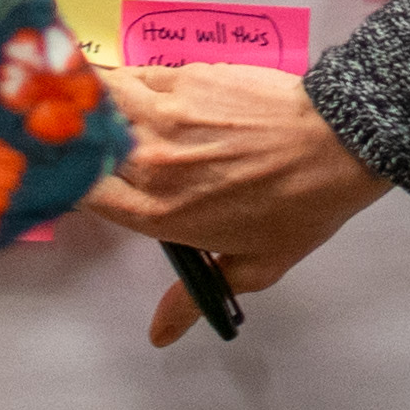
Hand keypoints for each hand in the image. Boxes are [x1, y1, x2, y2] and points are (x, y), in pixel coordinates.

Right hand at [75, 60, 392, 347]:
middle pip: (82, 144)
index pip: (83, 195)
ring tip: (91, 102)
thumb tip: (158, 337)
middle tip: (77, 138)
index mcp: (159, 214)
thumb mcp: (252, 267)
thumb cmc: (301, 206)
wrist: (338, 143)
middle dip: (72, 141)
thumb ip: (190, 299)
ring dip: (90, 100)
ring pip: (98, 98)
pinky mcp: (183, 77)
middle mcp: (150, 164)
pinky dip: (124, 78)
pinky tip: (130, 84)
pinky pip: (133, 73)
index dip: (71, 184)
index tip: (76, 180)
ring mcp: (163, 115)